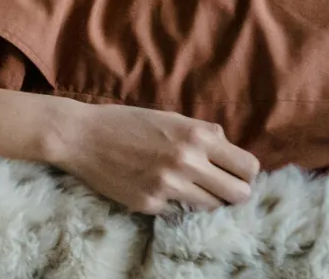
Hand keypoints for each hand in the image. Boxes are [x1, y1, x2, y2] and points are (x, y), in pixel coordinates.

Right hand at [50, 102, 258, 213]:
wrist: (79, 136)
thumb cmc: (124, 122)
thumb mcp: (169, 117)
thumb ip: (202, 134)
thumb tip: (229, 150)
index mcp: (196, 136)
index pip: (249, 167)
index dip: (244, 172)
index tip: (233, 172)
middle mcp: (187, 162)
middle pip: (240, 194)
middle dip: (233, 191)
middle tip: (216, 185)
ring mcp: (168, 186)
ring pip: (213, 207)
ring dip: (204, 198)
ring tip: (186, 186)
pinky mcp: (150, 204)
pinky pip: (179, 211)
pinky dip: (173, 202)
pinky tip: (155, 187)